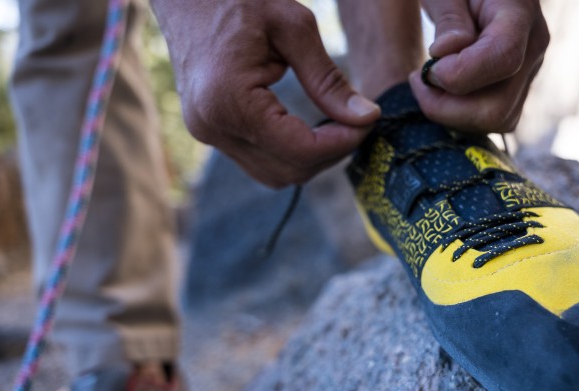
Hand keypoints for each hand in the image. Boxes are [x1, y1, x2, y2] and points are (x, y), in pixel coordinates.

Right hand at [151, 0, 379, 186]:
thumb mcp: (293, 28)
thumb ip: (329, 79)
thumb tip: (366, 117)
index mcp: (229, 101)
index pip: (300, 150)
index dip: (343, 142)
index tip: (369, 120)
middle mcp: (213, 127)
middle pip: (290, 170)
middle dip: (333, 152)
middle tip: (360, 120)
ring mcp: (208, 133)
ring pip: (275, 174)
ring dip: (313, 157)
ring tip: (339, 125)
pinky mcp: (211, 131)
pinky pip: (260, 160)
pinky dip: (291, 152)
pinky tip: (312, 127)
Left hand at [410, 0, 549, 132]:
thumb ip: (448, 17)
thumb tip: (445, 53)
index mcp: (519, 13)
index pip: (503, 58)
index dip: (460, 74)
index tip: (430, 64)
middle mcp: (533, 48)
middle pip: (498, 107)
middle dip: (448, 106)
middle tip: (419, 79)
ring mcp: (528, 72)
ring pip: (496, 121)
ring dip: (451, 113)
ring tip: (427, 82)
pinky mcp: (517, 88)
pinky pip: (493, 120)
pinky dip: (460, 115)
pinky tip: (440, 90)